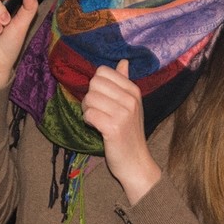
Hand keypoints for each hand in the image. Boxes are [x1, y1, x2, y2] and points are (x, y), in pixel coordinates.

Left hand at [81, 60, 160, 203]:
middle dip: (90, 98)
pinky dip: (88, 122)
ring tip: (98, 121)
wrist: (135, 162)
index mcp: (133, 90)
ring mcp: (123, 113)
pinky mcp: (113, 128)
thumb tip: (123, 61)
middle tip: (98, 112)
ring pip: (89, 98)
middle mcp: (130, 99)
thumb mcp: (131, 105)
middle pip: (93, 83)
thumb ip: (124, 82)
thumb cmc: (128, 132)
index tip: (103, 100)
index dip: (96, 86)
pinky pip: (89, 114)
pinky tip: (97, 128)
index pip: (102, 72)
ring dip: (87, 111)